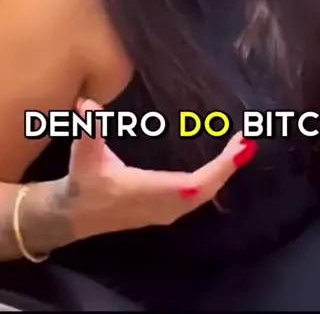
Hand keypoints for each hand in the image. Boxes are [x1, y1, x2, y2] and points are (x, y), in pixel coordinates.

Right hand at [66, 99, 253, 240]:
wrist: (73, 215)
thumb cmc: (82, 183)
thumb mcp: (83, 156)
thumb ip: (89, 130)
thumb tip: (88, 104)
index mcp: (147, 192)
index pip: (193, 185)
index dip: (219, 169)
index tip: (240, 148)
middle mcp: (162, 205)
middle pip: (207, 190)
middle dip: (228, 166)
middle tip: (245, 140)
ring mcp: (166, 211)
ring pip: (205, 195)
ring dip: (223, 172)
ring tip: (238, 147)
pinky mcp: (166, 209)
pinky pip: (198, 195)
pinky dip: (214, 178)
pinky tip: (221, 163)